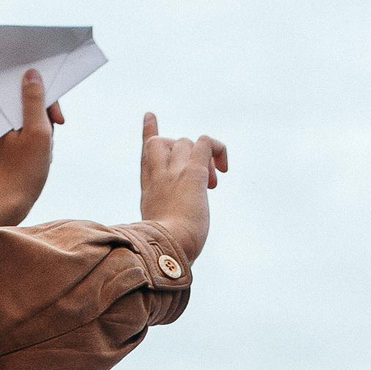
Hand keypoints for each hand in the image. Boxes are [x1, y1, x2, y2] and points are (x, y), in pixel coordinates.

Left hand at [0, 70, 62, 226]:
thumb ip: (36, 101)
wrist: (8, 204)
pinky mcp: (4, 146)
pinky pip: (25, 136)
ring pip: (30, 122)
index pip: (26, 90)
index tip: (59, 120)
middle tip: (49, 143)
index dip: (48, 102)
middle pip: (29, 106)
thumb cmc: (23, 171)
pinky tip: (38, 160)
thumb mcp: (37, 132)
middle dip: (46, 123)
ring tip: (43, 155)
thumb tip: (32, 74)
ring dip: (43, 136)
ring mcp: (0, 134)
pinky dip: (37, 145)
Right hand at [140, 113, 226, 263]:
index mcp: (148, 190)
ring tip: (213, 184)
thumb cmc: (164, 252)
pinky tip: (224, 168)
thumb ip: (163, 229)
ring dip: (202, 157)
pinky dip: (217, 148)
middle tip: (204, 181)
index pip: (146, 154)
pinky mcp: (192, 173)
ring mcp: (172, 172)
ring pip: (185, 142)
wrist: (165, 250)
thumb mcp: (158, 236)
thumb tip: (175, 251)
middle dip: (181, 150)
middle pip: (163, 141)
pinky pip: (205, 143)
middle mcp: (157, 176)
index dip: (150, 134)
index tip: (151, 116)